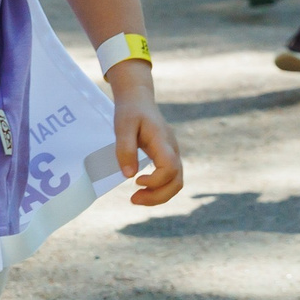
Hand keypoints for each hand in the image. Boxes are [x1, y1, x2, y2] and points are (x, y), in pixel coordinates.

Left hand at [109, 70, 183, 205]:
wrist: (139, 99)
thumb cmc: (130, 111)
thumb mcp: (123, 126)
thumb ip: (125, 149)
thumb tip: (129, 175)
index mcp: (163, 140)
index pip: (170, 167)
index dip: (156, 180)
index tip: (135, 180)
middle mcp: (172, 149)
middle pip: (177, 181)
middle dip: (158, 196)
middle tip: (133, 199)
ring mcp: (173, 154)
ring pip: (176, 183)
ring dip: (159, 196)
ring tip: (136, 198)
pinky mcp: (168, 157)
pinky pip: (171, 179)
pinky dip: (159, 189)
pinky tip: (143, 189)